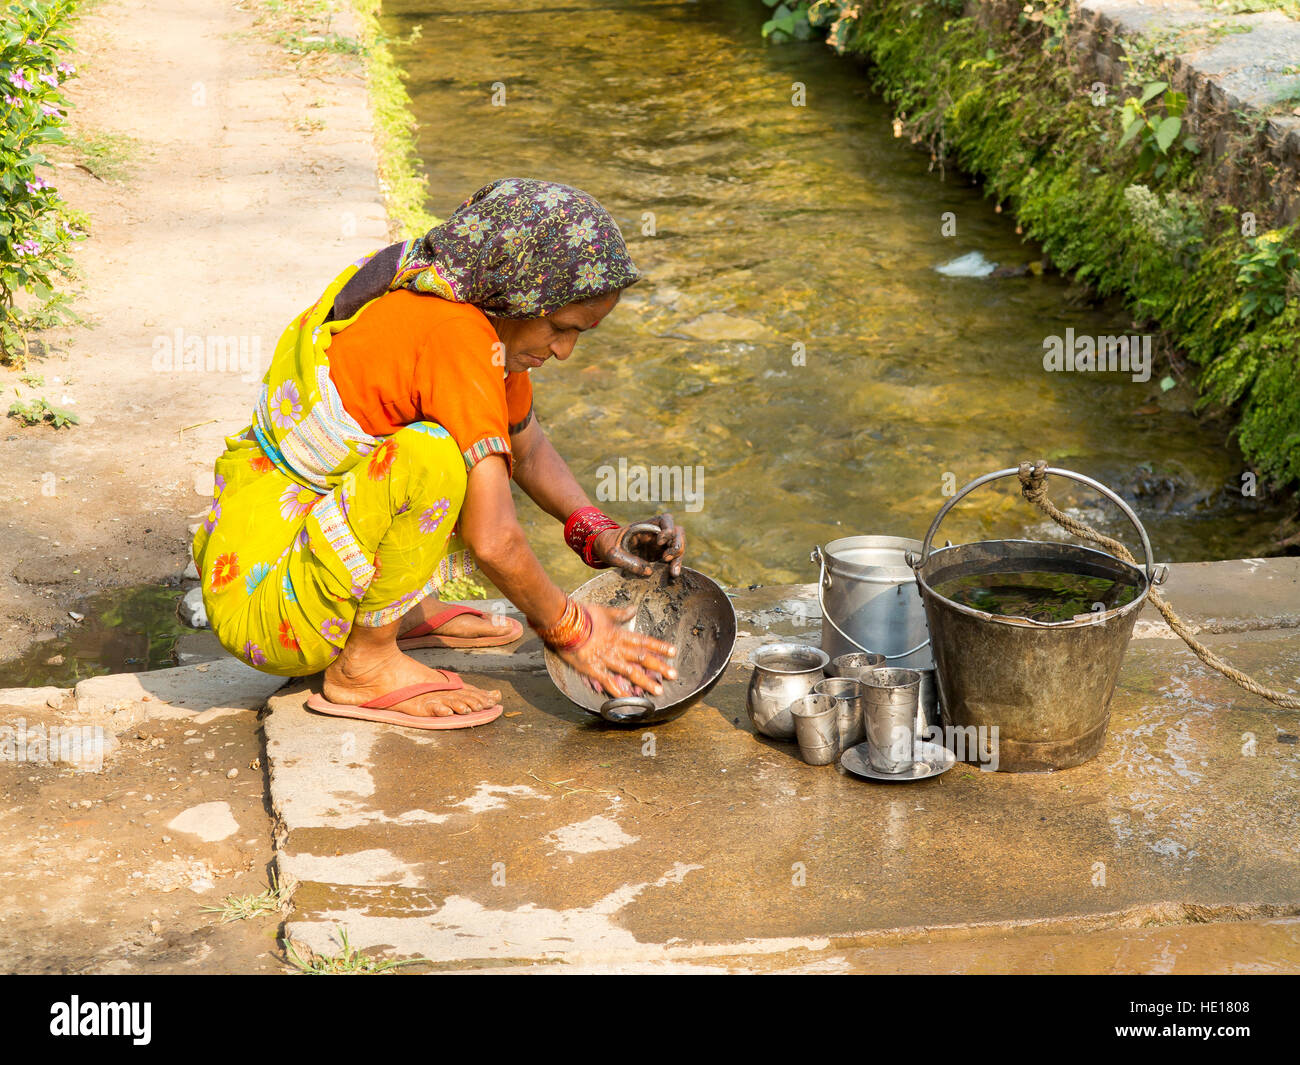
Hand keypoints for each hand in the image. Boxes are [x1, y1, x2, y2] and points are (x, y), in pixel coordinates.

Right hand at [559, 603, 677, 698]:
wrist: (564, 623)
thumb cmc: (583, 615)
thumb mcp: (604, 611)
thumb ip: (620, 613)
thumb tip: (634, 609)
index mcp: (620, 634)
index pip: (644, 641)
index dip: (660, 647)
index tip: (673, 652)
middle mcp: (617, 648)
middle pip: (642, 658)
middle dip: (659, 667)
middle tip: (674, 675)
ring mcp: (606, 659)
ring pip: (630, 672)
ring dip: (645, 682)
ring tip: (659, 691)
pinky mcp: (594, 669)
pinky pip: (609, 682)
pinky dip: (619, 691)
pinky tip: (629, 699)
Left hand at [591, 513, 685, 577]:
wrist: (607, 551)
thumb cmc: (608, 546)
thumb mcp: (613, 553)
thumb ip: (628, 561)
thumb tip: (649, 572)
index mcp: (646, 525)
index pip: (665, 520)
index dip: (668, 528)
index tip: (659, 542)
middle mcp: (657, 533)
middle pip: (677, 533)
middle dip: (677, 545)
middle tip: (666, 558)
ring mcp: (660, 545)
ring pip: (678, 547)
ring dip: (678, 558)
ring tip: (673, 572)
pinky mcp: (659, 556)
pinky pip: (673, 559)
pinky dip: (675, 566)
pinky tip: (672, 576)